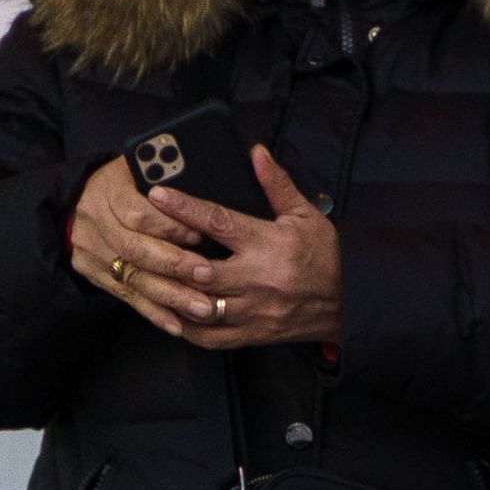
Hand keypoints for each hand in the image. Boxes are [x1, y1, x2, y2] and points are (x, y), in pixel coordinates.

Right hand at [68, 150, 233, 330]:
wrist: (78, 199)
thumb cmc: (127, 179)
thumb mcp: (142, 164)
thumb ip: (170, 169)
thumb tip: (229, 166)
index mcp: (109, 187)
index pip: (138, 212)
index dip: (169, 226)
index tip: (199, 233)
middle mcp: (94, 219)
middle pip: (135, 248)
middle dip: (174, 264)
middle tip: (207, 275)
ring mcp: (91, 250)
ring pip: (133, 277)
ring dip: (170, 295)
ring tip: (202, 307)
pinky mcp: (95, 274)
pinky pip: (127, 296)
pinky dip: (154, 312)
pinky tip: (177, 324)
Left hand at [127, 146, 344, 351]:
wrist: (350, 302)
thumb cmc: (326, 256)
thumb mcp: (306, 214)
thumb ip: (276, 185)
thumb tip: (256, 152)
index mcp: (268, 244)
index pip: (218, 222)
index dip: (185, 207)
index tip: (158, 194)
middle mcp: (257, 279)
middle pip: (199, 270)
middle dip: (167, 256)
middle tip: (139, 240)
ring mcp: (253, 311)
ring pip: (199, 307)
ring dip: (170, 293)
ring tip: (147, 276)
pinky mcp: (253, 335)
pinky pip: (211, 337)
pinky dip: (186, 327)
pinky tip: (170, 312)